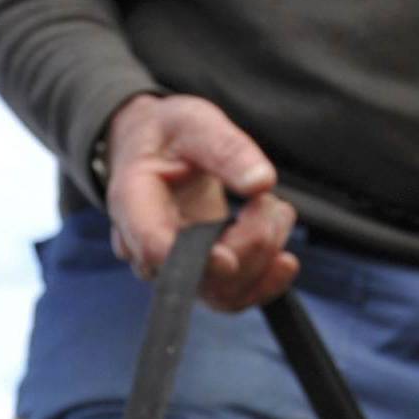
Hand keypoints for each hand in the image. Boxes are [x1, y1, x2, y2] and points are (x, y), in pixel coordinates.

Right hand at [101, 93, 298, 311]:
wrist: (155, 148)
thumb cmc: (169, 132)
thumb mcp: (196, 122)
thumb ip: (226, 148)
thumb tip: (262, 183)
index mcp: (134, 202)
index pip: (155, 246)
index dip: (192, 261)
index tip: (229, 259)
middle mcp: (146, 246)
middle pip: (199, 276)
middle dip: (250, 244)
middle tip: (270, 201)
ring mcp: (172, 265)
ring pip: (221, 292)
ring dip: (263, 259)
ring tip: (277, 212)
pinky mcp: (198, 273)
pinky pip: (230, 296)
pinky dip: (264, 281)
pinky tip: (284, 260)